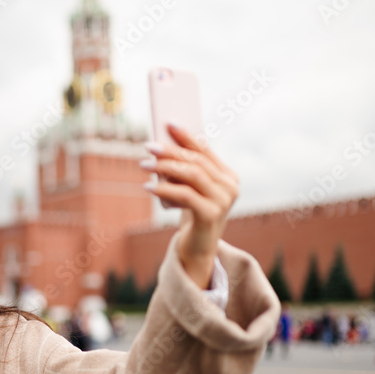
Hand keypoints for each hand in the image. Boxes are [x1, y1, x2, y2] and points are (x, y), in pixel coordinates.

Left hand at [141, 124, 238, 288]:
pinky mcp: (211, 215)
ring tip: (143, 165)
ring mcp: (224, 201)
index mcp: (228, 176)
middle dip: (170, 151)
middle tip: (148, 146)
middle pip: (197, 161)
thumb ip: (184, 170)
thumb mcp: (188, 190)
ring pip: (192, 175)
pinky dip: (164, 189)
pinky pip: (185, 195)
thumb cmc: (190, 216)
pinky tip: (148, 187)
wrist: (197, 250)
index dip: (186, 136)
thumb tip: (163, 145)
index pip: (205, 150)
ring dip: (165, 167)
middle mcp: (230, 187)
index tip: (168, 123)